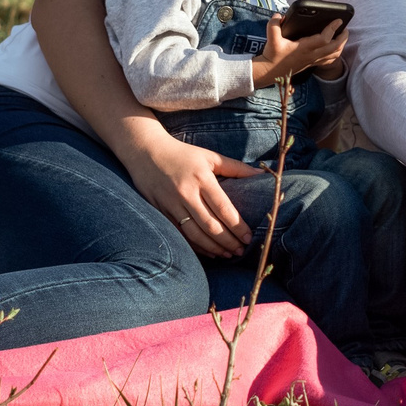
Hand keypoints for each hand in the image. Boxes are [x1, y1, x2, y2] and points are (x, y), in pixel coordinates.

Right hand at [126, 132, 258, 258]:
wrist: (146, 152)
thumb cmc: (183, 154)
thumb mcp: (210, 156)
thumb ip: (236, 167)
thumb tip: (260, 176)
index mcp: (201, 178)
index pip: (223, 208)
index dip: (238, 226)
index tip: (249, 237)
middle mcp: (186, 193)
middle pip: (210, 225)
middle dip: (228, 241)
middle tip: (241, 250)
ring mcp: (171, 204)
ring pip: (195, 234)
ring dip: (214, 248)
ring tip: (228, 254)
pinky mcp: (161, 212)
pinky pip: (181, 235)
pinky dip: (196, 247)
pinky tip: (209, 252)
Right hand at [251, 16, 346, 86]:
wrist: (270, 72)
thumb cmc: (272, 56)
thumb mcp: (271, 38)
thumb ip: (273, 24)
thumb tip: (278, 15)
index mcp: (304, 48)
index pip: (324, 39)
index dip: (332, 28)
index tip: (338, 20)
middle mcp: (311, 55)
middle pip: (334, 48)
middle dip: (343, 38)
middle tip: (345, 28)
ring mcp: (312, 61)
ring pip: (334, 56)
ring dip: (341, 46)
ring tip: (342, 37)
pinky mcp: (311, 64)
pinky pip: (329, 60)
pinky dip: (335, 53)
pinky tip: (334, 48)